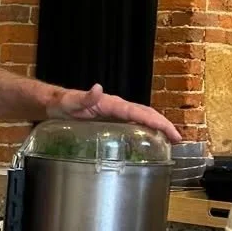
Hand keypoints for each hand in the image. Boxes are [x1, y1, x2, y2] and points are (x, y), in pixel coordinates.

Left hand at [47, 84, 181, 142]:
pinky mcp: (110, 120)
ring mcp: (114, 114)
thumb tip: (97, 88)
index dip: (156, 122)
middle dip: (163, 125)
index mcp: (111, 104)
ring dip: (157, 128)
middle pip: (145, 114)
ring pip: (141, 119)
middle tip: (178, 140)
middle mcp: (116, 107)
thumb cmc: (61, 104)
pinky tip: (149, 142)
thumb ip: (83, 97)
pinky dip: (144, 131)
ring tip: (171, 142)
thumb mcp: (69, 102)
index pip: (138, 112)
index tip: (171, 132)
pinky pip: (131, 125)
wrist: (54, 105)